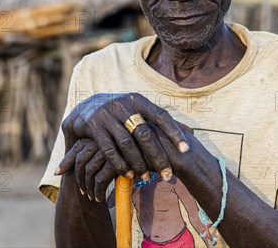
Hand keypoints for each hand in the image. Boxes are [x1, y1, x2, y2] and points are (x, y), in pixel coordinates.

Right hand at [57, 93, 188, 181]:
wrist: (85, 109)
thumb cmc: (121, 114)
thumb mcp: (139, 111)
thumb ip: (161, 122)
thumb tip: (192, 132)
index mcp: (138, 100)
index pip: (160, 115)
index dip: (174, 132)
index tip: (186, 150)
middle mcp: (123, 105)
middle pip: (145, 134)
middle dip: (158, 156)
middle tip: (168, 174)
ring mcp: (107, 115)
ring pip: (128, 144)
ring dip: (139, 164)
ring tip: (148, 178)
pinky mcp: (93, 127)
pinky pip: (109, 149)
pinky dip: (120, 164)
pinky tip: (129, 175)